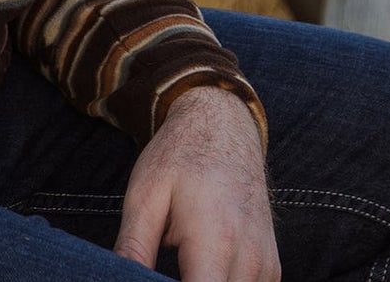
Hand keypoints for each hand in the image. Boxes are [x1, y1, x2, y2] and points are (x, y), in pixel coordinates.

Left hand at [114, 86, 279, 281]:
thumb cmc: (181, 155)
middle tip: (163, 271)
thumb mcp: (145, 195)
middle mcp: (249, 257)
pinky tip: (203, 268)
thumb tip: (118, 279)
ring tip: (182, 266)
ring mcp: (266, 264)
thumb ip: (133, 248)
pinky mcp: (271, 267)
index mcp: (215, 239)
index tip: (155, 279)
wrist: (225, 123)